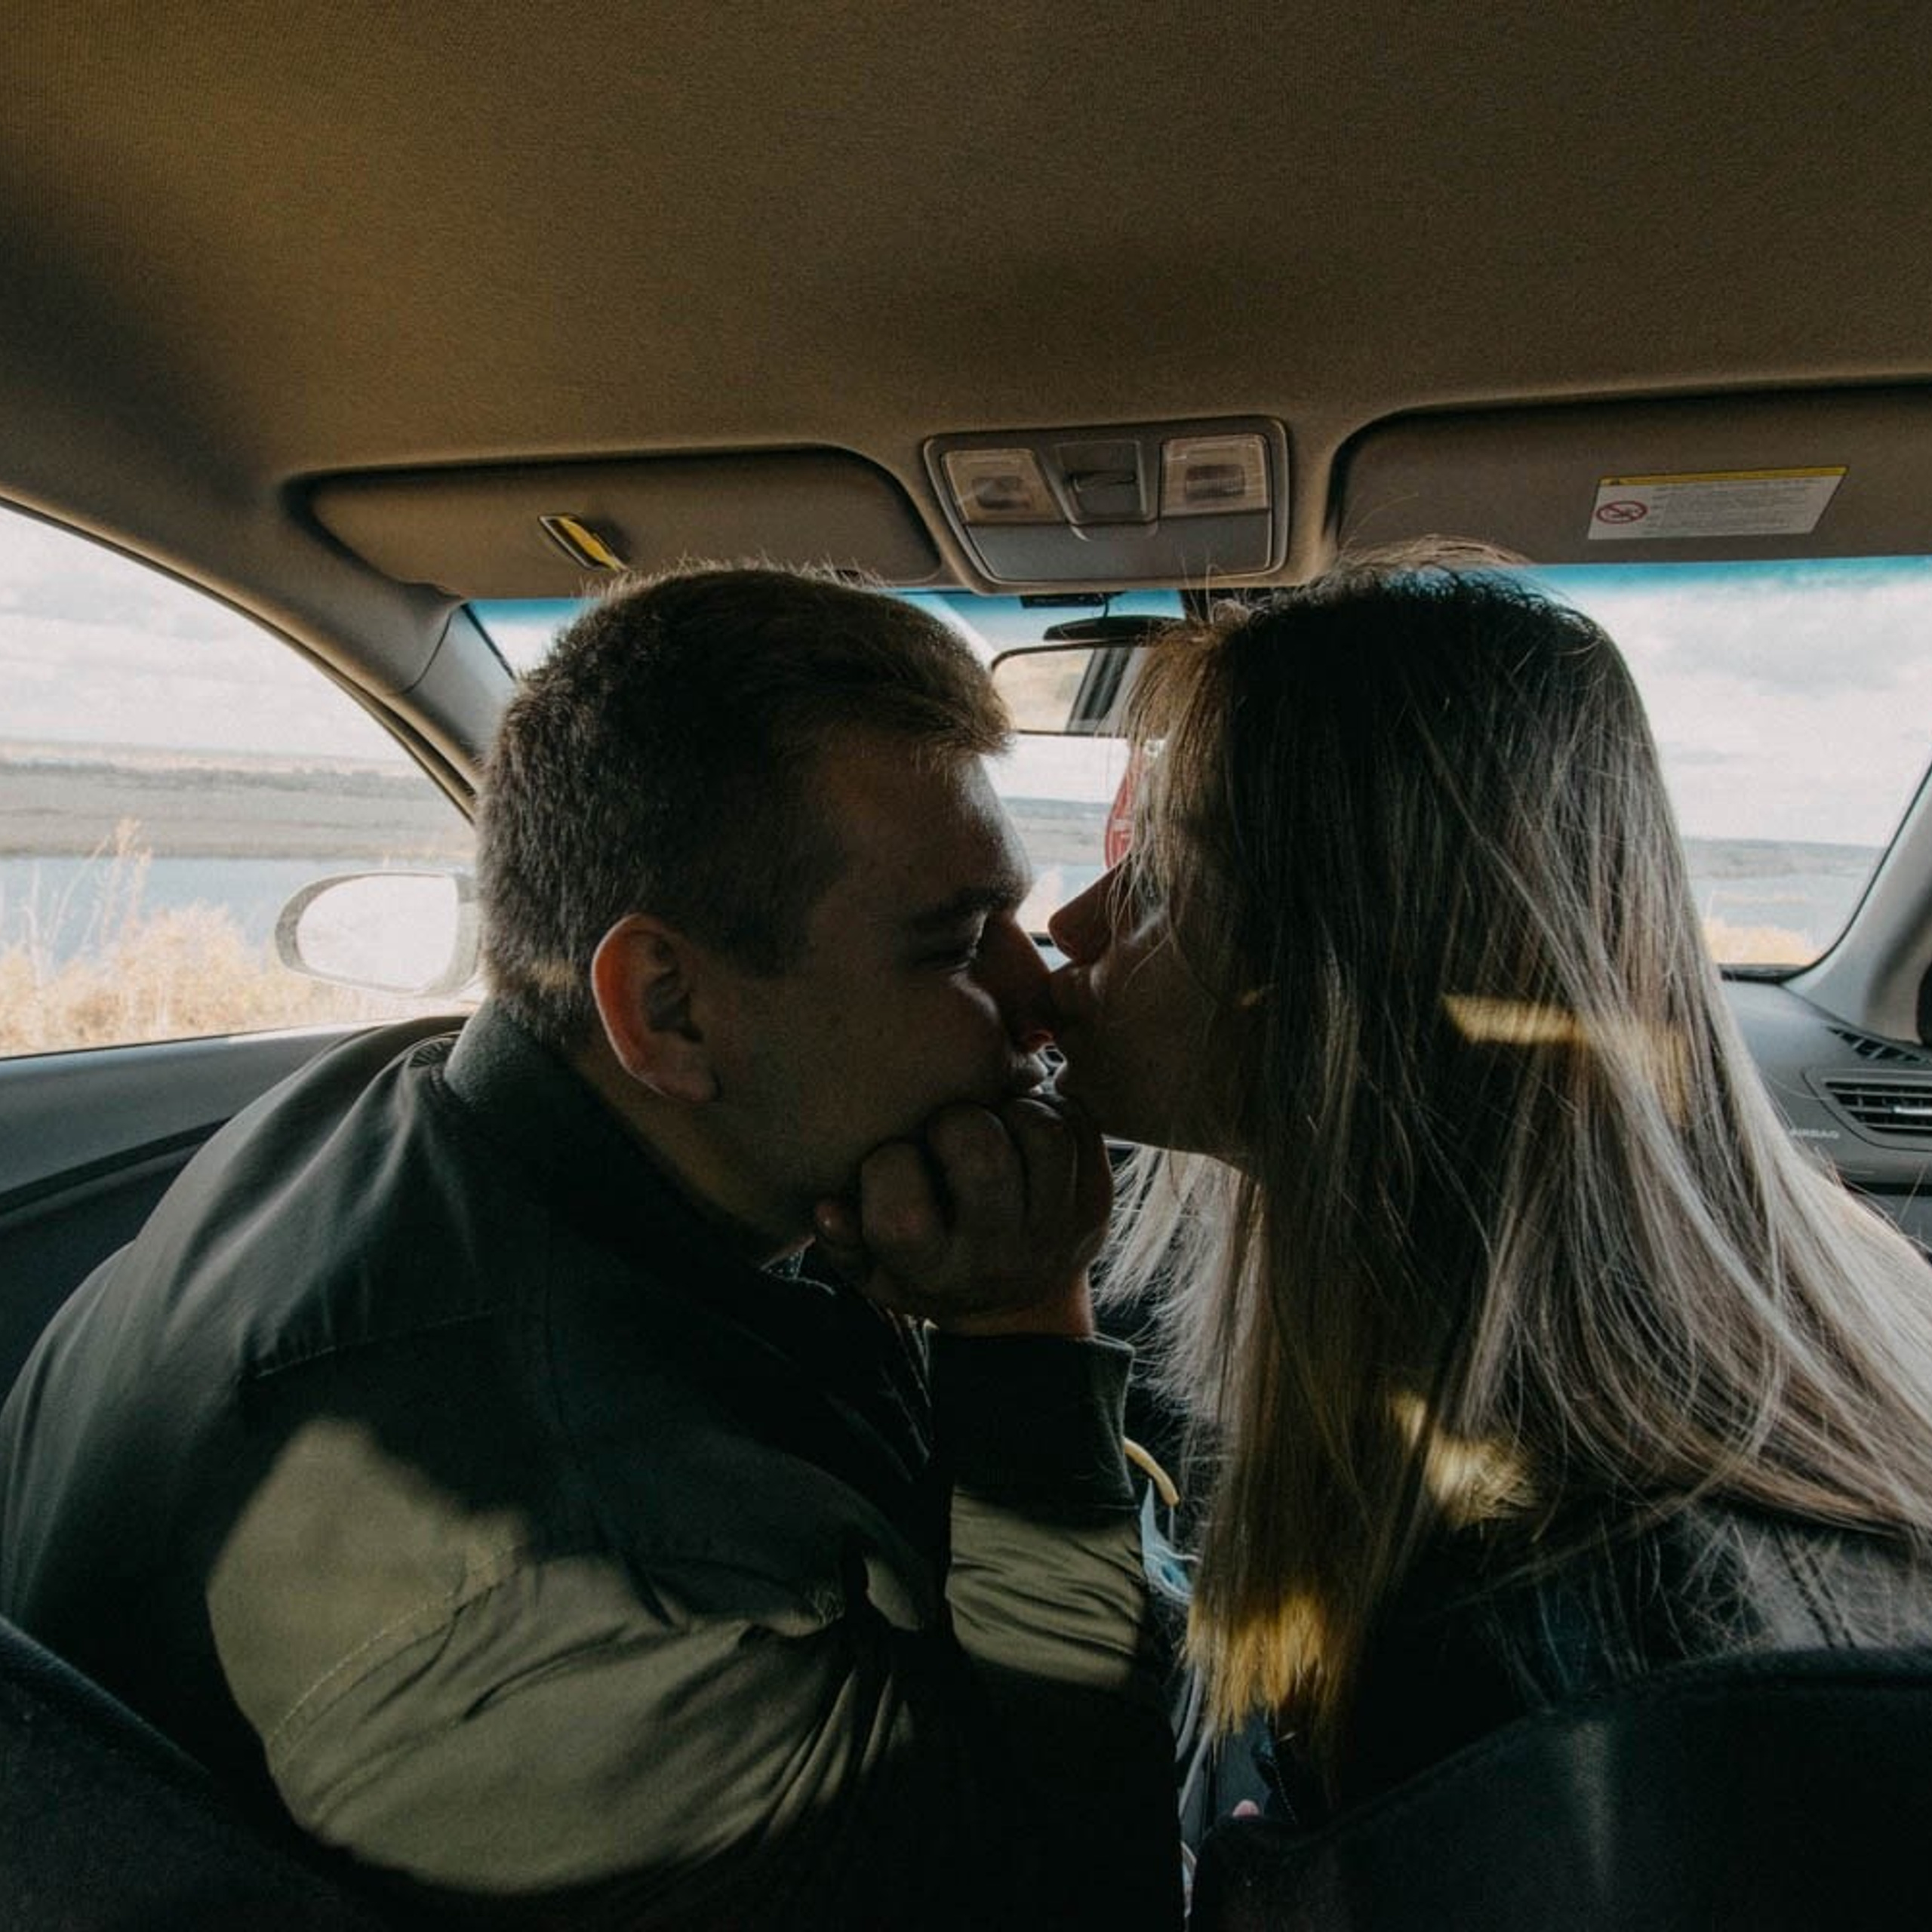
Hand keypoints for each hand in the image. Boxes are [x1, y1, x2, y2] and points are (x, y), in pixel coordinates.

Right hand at [813, 1095, 1111, 1336]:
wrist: (1023, 1311)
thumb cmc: (933, 1272)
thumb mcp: (878, 1275)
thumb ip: (845, 1243)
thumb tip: (828, 1207)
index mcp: (935, 1271)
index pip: (899, 1210)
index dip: (887, 1165)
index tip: (895, 1160)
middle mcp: (999, 1254)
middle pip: (982, 1157)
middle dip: (954, 1122)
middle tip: (947, 1128)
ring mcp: (1057, 1227)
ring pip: (1042, 1132)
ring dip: (1012, 1108)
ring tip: (993, 1119)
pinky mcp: (1097, 1202)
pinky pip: (1081, 1126)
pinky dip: (1053, 1107)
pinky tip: (1026, 1123)